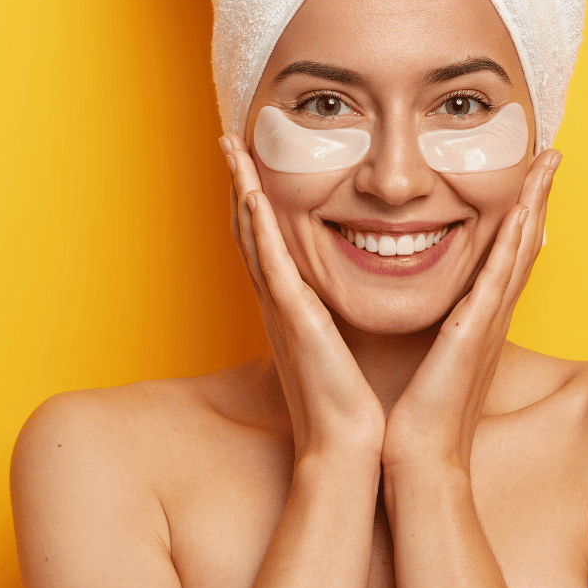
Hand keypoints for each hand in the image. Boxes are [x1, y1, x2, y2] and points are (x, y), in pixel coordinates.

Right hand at [221, 134, 385, 466]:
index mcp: (291, 306)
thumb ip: (337, 317)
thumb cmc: (349, 401)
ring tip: (231, 147)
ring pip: (252, 236)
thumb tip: (358, 291)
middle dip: (239, 181)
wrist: (348, 448)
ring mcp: (280, 309)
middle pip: (249, 229)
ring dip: (240, 188)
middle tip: (229, 138)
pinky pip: (271, 265)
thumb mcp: (342, 346)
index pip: (268, 240)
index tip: (254, 159)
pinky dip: (258, 227)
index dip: (255, 199)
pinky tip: (252, 193)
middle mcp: (278, 302)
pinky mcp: (294, 320)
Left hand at [381, 149, 560, 477]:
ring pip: (519, 249)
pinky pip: (499, 274)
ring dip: (534, 204)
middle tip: (550, 156)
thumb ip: (430, 326)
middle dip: (537, 197)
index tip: (525, 177)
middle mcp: (492, 314)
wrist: (419, 458)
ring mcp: (488, 321)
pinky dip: (514, 239)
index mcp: (478, 318)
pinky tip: (522, 208)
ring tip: (545, 165)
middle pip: (523, 243)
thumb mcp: (427, 356)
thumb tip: (421, 306)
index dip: (519, 214)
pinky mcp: (475, 330)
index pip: (504, 254)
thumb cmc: (417, 412)